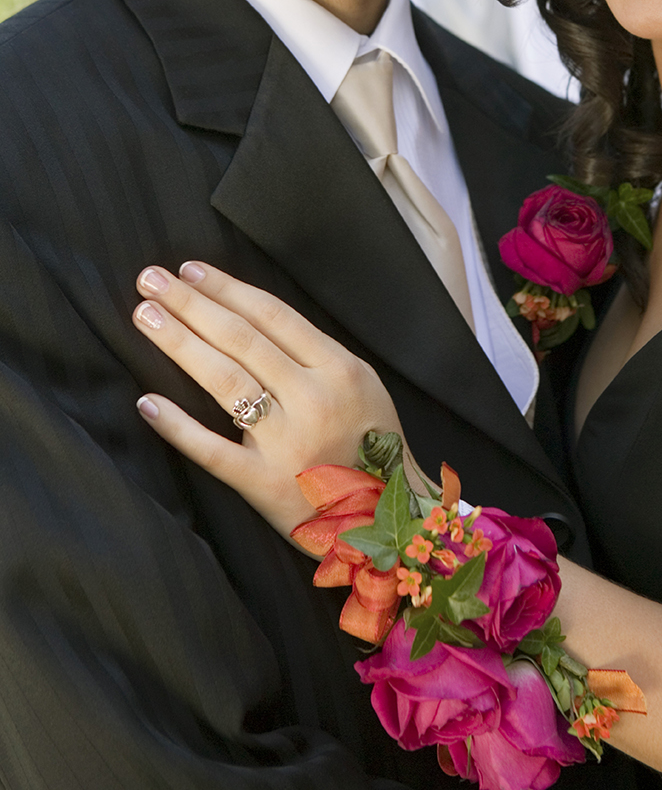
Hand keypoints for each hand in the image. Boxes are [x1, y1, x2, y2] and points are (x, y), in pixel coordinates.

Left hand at [133, 261, 402, 538]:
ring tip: (146, 316)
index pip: (272, 315)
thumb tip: (249, 316)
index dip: (227, 289)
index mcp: (339, 368)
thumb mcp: (361, 384)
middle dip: (192, 304)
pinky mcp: (264, 484)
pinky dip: (178, 426)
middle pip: (241, 339)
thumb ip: (313, 354)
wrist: (387, 518)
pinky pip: (212, 451)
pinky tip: (149, 402)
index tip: (190, 270)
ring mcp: (287, 442)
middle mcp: (313, 399)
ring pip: (224, 381)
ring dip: (180, 343)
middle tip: (151, 280)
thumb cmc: (370, 445)